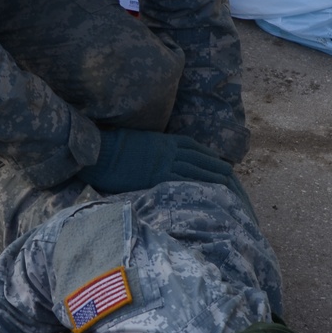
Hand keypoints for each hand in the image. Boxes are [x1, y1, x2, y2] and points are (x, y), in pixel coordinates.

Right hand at [79, 128, 239, 191]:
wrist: (100, 151)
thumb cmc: (113, 148)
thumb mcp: (139, 143)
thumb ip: (153, 150)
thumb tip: (157, 162)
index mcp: (164, 140)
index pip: (194, 148)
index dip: (209, 156)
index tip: (219, 162)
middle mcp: (169, 150)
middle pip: (200, 159)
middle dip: (216, 167)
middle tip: (231, 176)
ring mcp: (164, 163)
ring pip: (197, 169)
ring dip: (214, 177)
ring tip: (228, 185)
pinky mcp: (158, 176)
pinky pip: (184, 180)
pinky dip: (198, 185)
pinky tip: (209, 191)